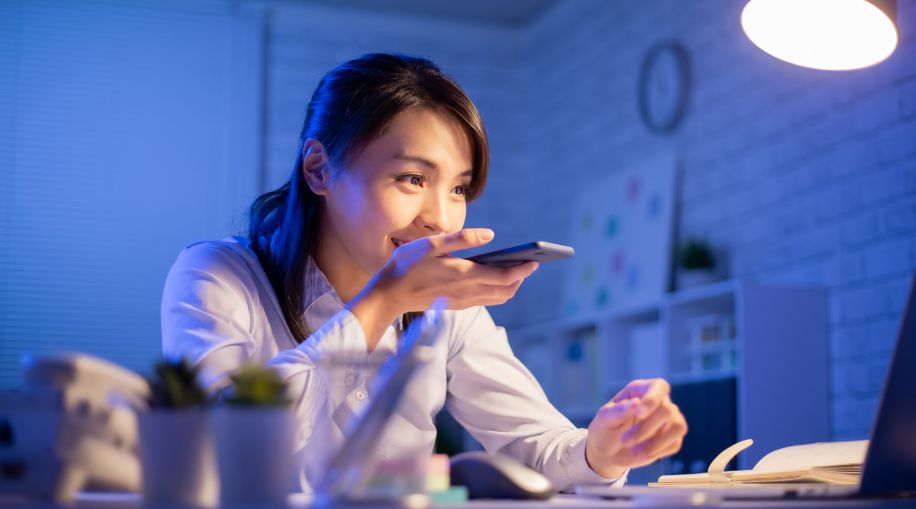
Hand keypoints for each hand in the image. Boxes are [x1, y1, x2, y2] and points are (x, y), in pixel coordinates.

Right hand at [347, 228, 537, 346]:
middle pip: (506, 291)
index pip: (505, 276)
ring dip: (509, 286)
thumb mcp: (432, 244)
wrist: (388, 295)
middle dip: (520, 278)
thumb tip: (490, 235)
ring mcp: (462, 301)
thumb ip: (462, 239)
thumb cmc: (407, 265)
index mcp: (464, 275)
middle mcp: (467, 292)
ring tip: (513, 269)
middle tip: (527, 263)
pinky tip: (491, 278)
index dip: (523, 270)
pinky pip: (484, 300)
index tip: (535, 261)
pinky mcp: (455, 305)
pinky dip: (495, 290)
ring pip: (497, 298)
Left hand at [584, 378, 686, 478]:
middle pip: (667, 410)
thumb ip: (618, 411)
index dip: (652, 399)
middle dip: (645, 429)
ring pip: (677, 427)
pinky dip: (658, 451)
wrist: (609, 451)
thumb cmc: (606, 428)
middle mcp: (660, 401)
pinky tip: (641, 453)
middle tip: (624, 440)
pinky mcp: (673, 438)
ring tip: (634, 451)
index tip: (638, 414)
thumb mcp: (605, 419)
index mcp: (642, 389)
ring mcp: (670, 420)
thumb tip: (636, 403)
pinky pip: (675, 443)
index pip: (658, 387)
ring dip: (655, 442)